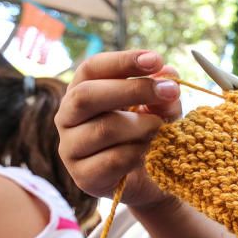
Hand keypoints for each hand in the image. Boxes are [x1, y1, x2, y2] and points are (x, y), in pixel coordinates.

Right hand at [55, 50, 181, 208]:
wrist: (153, 178)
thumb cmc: (150, 133)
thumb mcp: (162, 106)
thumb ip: (163, 91)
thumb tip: (168, 74)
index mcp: (81, 91)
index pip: (91, 68)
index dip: (122, 61)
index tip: (156, 60)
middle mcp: (68, 117)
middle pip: (86, 95)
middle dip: (132, 90)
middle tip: (169, 91)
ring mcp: (71, 148)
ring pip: (103, 128)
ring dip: (142, 126)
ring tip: (161, 128)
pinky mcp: (83, 176)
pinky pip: (112, 159)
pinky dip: (138, 153)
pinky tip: (150, 152)